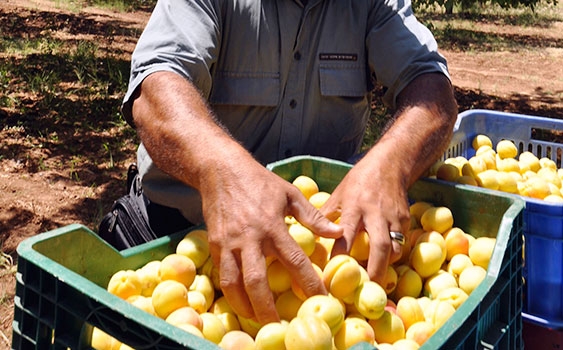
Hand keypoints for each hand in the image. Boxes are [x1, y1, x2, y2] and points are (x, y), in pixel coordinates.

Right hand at [201, 160, 342, 324]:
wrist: (221, 170)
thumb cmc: (260, 182)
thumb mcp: (290, 193)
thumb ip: (313, 216)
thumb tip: (337, 232)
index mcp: (273, 226)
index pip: (295, 261)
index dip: (309, 283)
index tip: (321, 300)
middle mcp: (250, 238)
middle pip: (258, 282)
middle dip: (268, 309)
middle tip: (279, 326)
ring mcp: (229, 243)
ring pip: (235, 283)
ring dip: (245, 307)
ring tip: (257, 321)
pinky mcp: (214, 244)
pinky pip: (221, 274)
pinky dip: (230, 292)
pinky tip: (240, 302)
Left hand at [320, 156, 407, 284]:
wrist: (390, 164)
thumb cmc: (358, 181)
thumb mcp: (338, 194)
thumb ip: (325, 216)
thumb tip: (305, 236)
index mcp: (353, 206)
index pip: (345, 235)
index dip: (339, 256)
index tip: (330, 276)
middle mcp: (375, 213)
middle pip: (379, 247)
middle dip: (374, 271)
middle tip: (366, 291)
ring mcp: (393, 217)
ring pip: (394, 248)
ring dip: (386, 267)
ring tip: (374, 283)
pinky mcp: (406, 220)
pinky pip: (400, 243)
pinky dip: (393, 256)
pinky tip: (384, 264)